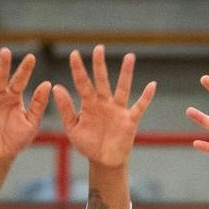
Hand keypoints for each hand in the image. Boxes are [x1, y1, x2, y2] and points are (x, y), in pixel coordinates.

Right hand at [0, 48, 50, 170]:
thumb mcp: (31, 122)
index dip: (25, 70)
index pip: (20, 80)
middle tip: (5, 51)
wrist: (0, 156)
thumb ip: (38, 104)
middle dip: (3, 65)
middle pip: (1, 77)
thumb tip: (47, 84)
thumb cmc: (17, 139)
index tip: (32, 57)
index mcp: (14, 97)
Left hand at [54, 45, 154, 171]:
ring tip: (129, 57)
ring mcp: (117, 110)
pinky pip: (139, 107)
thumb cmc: (87, 143)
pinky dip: (145, 97)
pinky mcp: (129, 120)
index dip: (78, 69)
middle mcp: (104, 102)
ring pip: (122, 88)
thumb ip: (65, 108)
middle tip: (98, 48)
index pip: (82, 83)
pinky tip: (152, 85)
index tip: (74, 54)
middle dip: (100, 64)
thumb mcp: (72, 127)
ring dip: (126, 73)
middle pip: (101, 80)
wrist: (103, 160)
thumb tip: (56, 87)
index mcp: (88, 103)